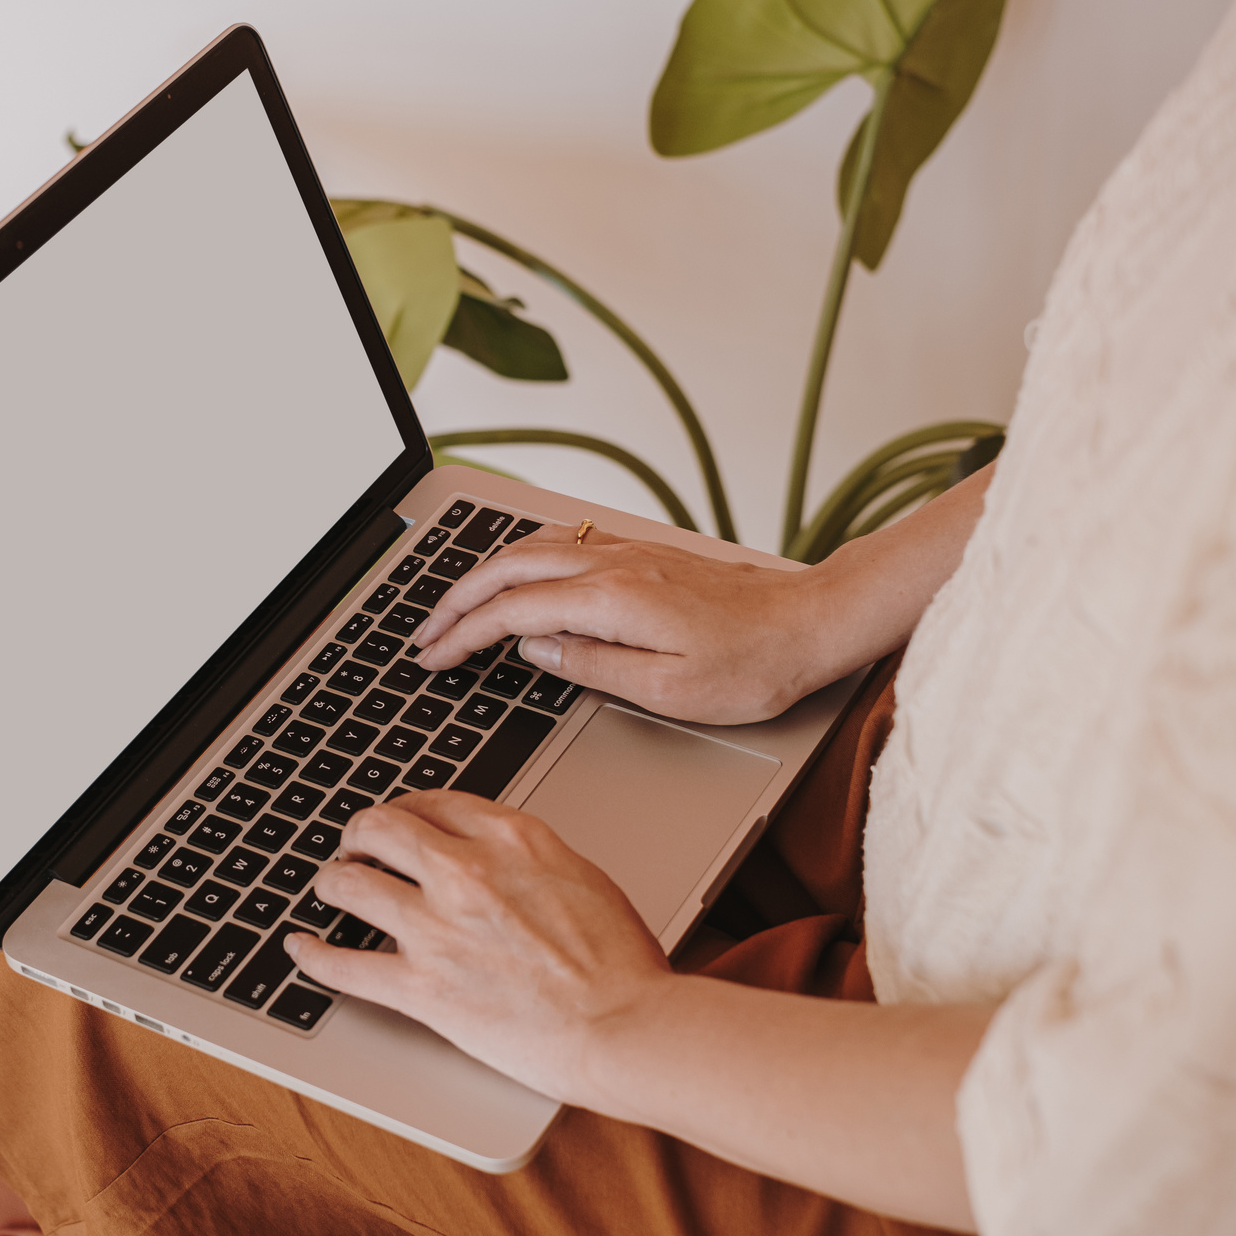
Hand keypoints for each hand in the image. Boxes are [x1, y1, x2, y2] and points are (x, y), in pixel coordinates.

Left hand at [285, 790, 670, 1107]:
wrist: (626, 1025)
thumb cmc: (620, 963)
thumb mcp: (581, 877)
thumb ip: (529, 860)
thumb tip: (500, 859)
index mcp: (512, 838)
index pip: (435, 802)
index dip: (407, 808)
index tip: (400, 820)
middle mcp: (466, 871)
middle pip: (381, 827)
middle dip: (359, 833)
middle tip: (355, 846)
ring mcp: (437, 928)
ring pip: (350, 884)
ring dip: (331, 882)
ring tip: (328, 887)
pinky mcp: (422, 987)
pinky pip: (344, 964)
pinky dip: (312, 955)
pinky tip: (300, 948)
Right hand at [411, 525, 832, 723]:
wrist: (810, 624)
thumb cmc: (751, 666)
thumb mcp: (668, 691)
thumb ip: (591, 666)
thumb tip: (533, 648)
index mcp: (610, 600)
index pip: (511, 612)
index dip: (463, 636)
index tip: (432, 657)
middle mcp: (611, 565)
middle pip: (507, 569)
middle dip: (455, 601)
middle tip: (424, 634)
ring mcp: (626, 553)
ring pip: (530, 547)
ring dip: (483, 575)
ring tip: (456, 607)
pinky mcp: (641, 554)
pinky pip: (560, 543)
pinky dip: (520, 559)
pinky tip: (515, 575)